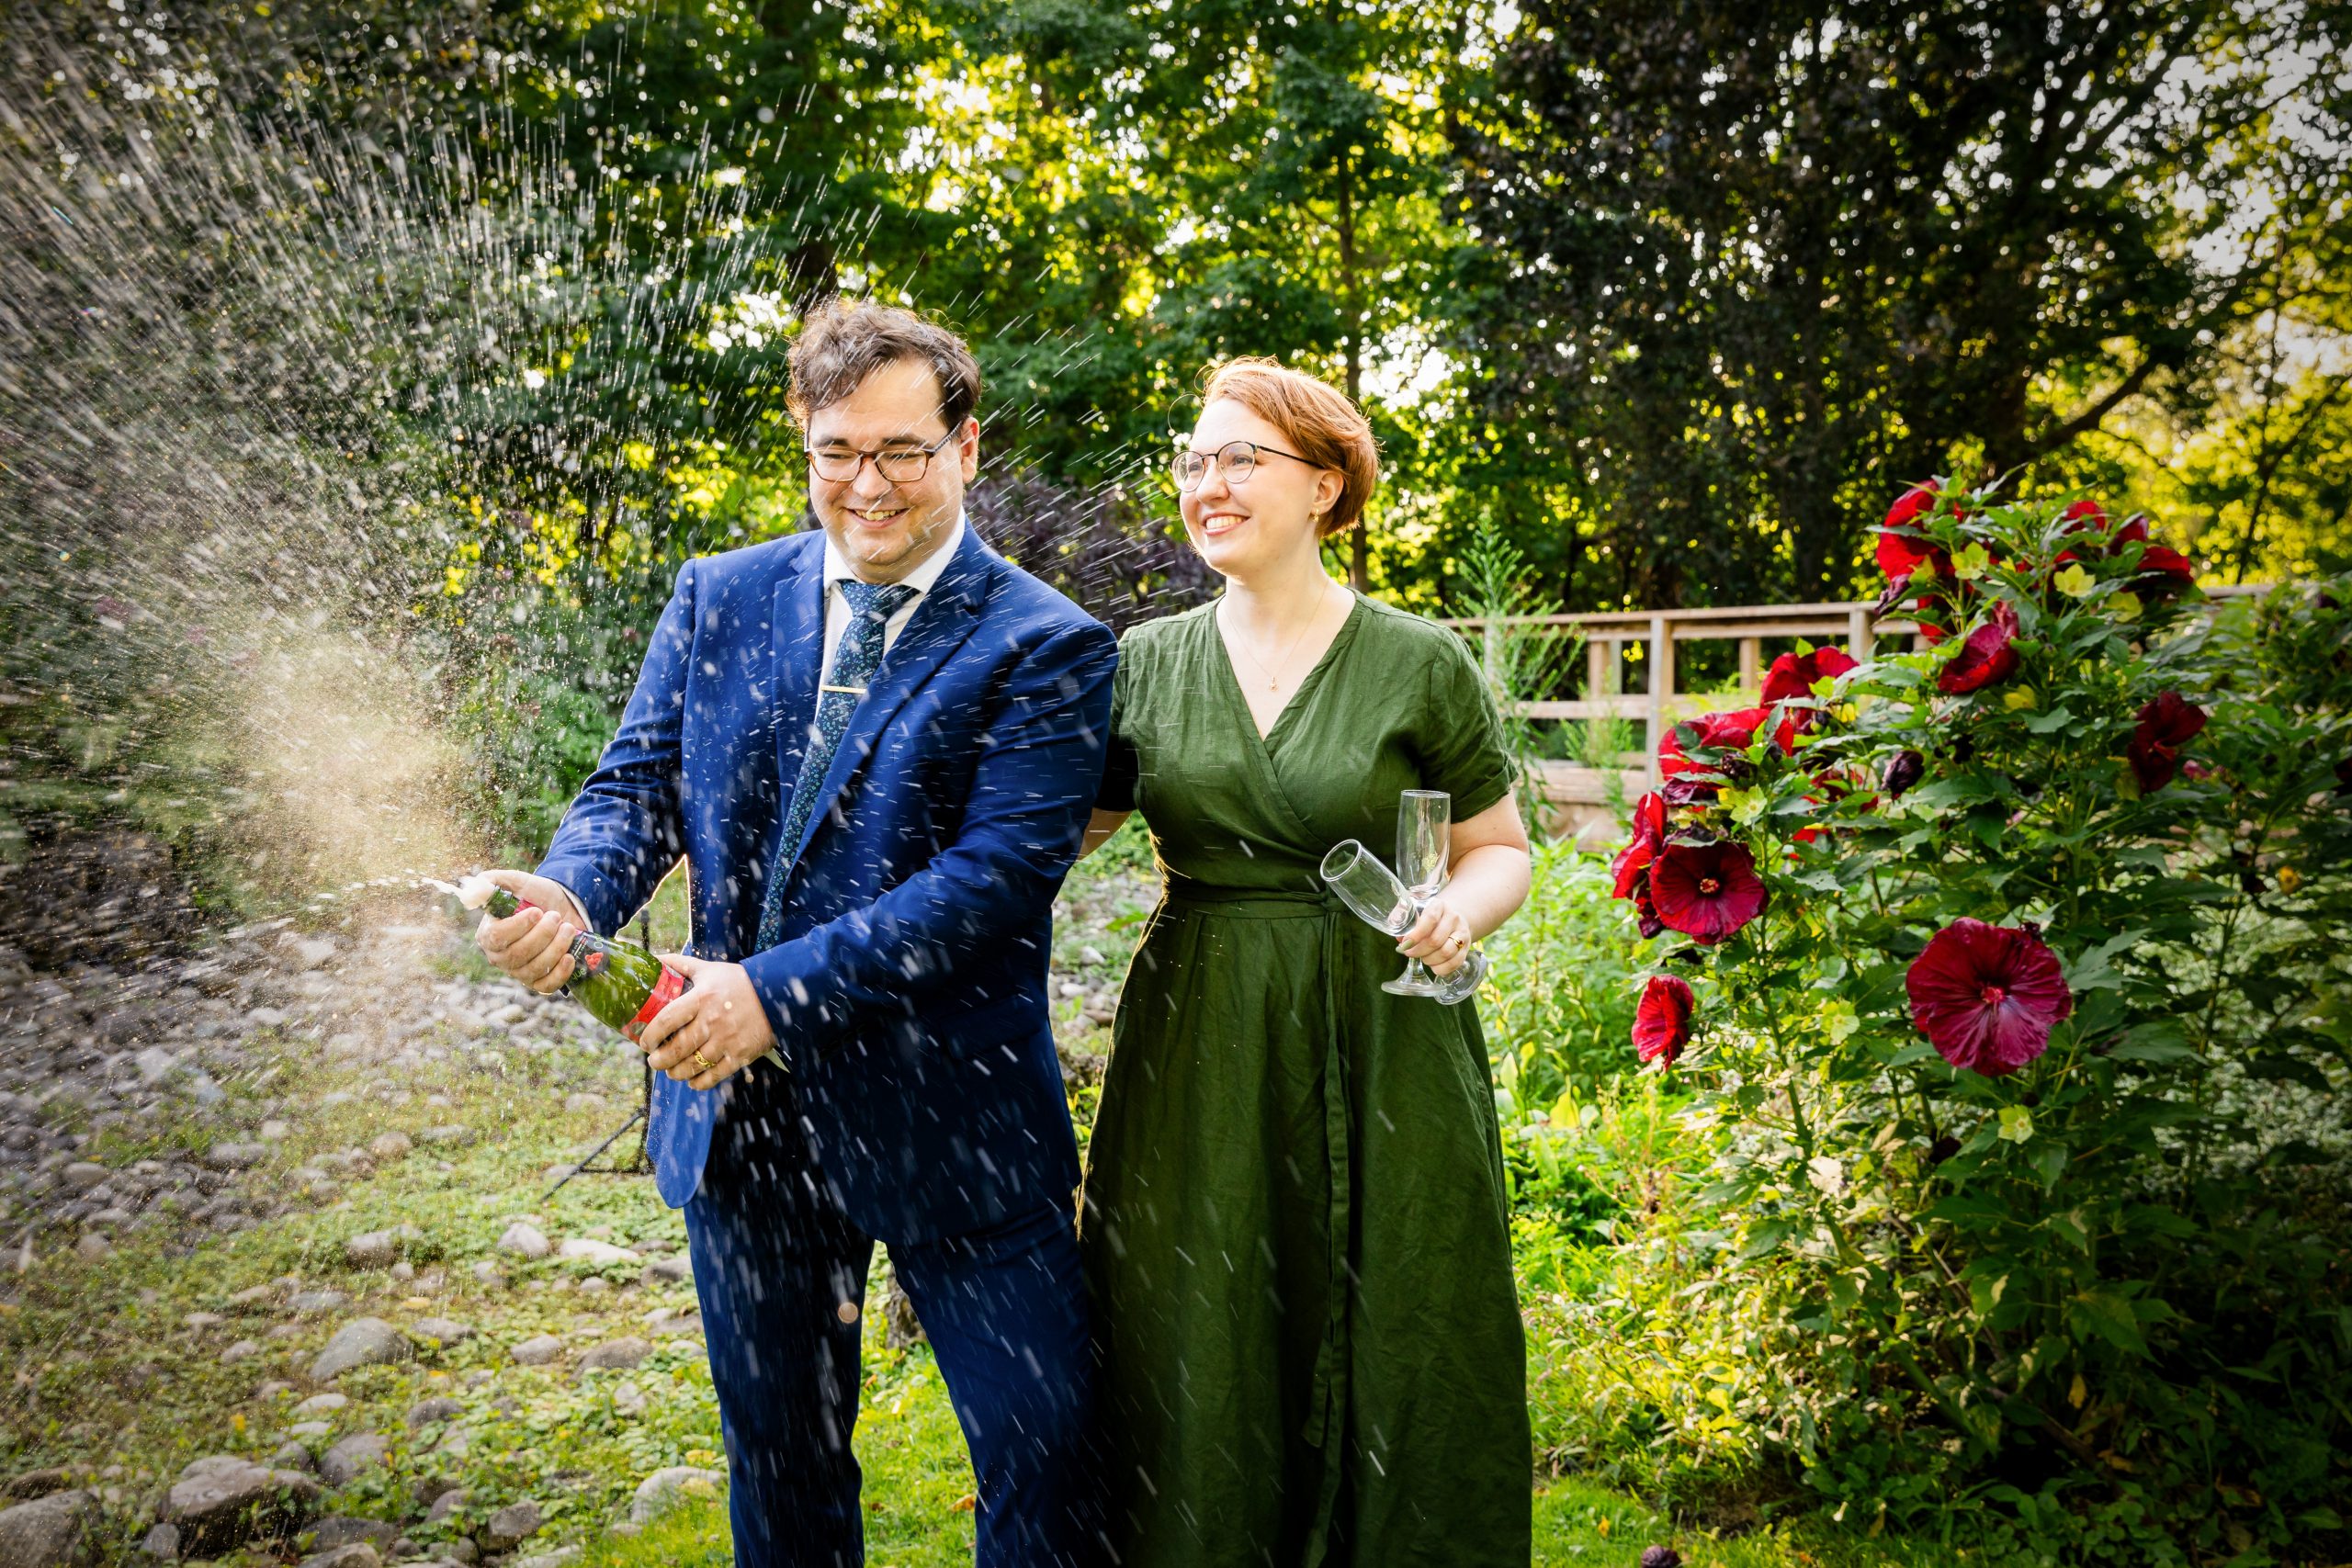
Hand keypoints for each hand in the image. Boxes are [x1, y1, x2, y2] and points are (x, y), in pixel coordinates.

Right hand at [475, 870, 588, 994]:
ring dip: (556, 947)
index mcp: (488, 934)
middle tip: (556, 916)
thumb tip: (473, 888)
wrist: (563, 907)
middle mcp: (500, 957)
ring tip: (568, 928)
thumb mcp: (517, 881)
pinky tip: (570, 956)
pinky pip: (546, 986)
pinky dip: (560, 972)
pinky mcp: (538, 982)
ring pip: (534, 969)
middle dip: (542, 935)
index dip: (518, 926)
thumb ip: (493, 881)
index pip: (497, 937)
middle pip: (517, 955)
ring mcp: (519, 972)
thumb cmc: (536, 896)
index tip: (537, 912)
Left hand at [638, 955, 775, 1090]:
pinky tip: (691, 1080)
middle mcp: (713, 1021)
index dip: (650, 1035)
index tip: (643, 1042)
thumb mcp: (709, 970)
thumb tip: (653, 959)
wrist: (776, 995)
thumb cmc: (738, 982)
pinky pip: (714, 1076)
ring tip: (670, 1071)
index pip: (667, 1020)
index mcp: (702, 998)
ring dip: (675, 1073)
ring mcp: (727, 1041)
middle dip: (659, 1060)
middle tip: (653, 1061)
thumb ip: (681, 965)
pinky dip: (699, 1082)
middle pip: (677, 1049)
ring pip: (693, 1066)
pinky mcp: (741, 1055)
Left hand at [1398, 893, 1475, 977]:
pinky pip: (1455, 963)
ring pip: (1446, 952)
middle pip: (1436, 940)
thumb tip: (1398, 934)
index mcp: (1439, 906)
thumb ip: (1404, 918)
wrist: (1453, 916)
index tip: (1405, 944)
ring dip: (1429, 960)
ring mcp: (1462, 933)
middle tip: (1409, 953)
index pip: (1430, 919)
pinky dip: (1441, 969)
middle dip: (1419, 951)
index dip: (1416, 935)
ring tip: (1423, 958)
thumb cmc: (1429, 915)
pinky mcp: (1466, 948)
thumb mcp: (1416, 909)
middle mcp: (1454, 918)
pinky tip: (1433, 966)